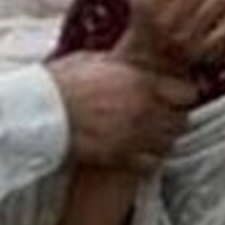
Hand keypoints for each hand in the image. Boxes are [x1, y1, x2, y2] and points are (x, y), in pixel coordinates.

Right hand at [47, 51, 197, 172]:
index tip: (173, 95)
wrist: (38, 113)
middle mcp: (145, 110)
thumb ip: (120, 65)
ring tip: (149, 135)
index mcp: (141, 81)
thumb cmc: (60, 83)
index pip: (186, 92)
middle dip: (174, 118)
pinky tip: (138, 151)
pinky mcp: (121, 158)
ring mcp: (135, 136)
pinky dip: (149, 159)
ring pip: (170, 143)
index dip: (180, 94)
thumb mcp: (93, 60)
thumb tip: (128, 62)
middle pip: (181, 120)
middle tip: (161, 116)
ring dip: (163, 139)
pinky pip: (152, 163)